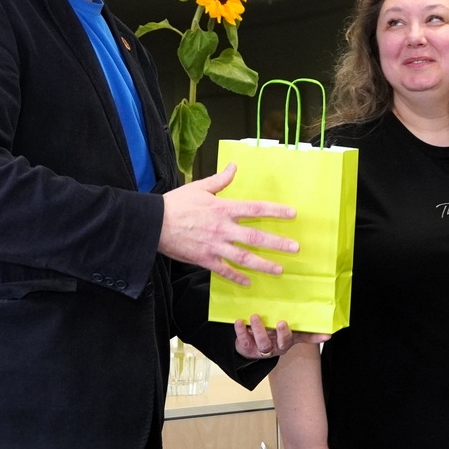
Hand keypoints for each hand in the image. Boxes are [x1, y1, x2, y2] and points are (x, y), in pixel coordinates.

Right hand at [160, 163, 297, 284]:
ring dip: (263, 265)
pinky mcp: (204, 259)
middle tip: (295, 248)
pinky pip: (225, 270)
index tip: (292, 214)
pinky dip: (237, 277)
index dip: (276, 211)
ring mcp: (215, 246)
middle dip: (277, 243)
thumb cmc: (175, 203)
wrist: (153, 224)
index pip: (256, 208)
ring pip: (244, 258)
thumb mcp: (199, 187)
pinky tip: (249, 282)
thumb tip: (234, 166)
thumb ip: (220, 179)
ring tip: (279, 269)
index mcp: (223, 208)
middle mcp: (223, 228)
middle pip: (255, 237)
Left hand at [234, 315, 330, 358]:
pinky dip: (241, 331)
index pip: (304, 337)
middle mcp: (277, 346)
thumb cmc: (267, 332)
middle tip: (281, 323)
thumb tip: (309, 307)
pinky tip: (239, 321)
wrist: (245, 344)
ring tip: (255, 317)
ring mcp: (262, 348)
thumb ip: (292, 320)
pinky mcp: (247, 347)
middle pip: (283, 342)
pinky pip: (245, 340)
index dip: (315, 338)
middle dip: (283, 334)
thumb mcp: (280, 328)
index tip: (326, 335)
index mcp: (288, 339)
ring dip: (259, 330)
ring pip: (263, 343)